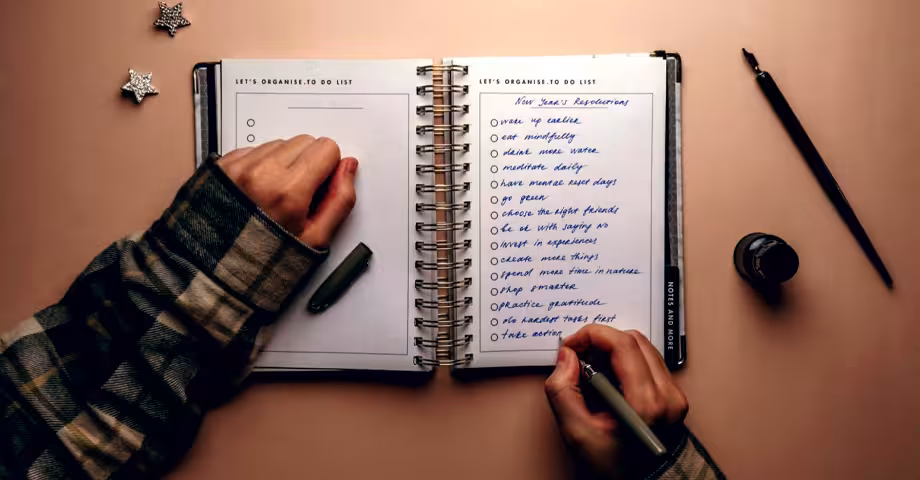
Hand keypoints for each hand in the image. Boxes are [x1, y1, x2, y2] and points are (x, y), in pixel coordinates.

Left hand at [218, 135, 357, 247]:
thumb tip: (347, 169)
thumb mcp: (314, 240)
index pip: (327, 148)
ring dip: (285, 163)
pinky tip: (260, 191)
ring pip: (281, 143)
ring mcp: (238, 166)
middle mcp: (260, 172)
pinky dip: (262, 165)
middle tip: (300, 194)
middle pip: (305, 141)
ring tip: (276, 195)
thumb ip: (339, 200)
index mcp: (287, 191)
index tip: (321, 188)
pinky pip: (255, 149)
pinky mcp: (223, 165)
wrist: (217, 266)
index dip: (330, 169)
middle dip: (309, 163)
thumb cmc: (264, 259)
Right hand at [545, 325, 687, 477]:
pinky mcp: (674, 397)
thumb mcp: (578, 434)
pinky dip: (625, 361)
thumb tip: (566, 358)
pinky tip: (609, 378)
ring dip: (612, 349)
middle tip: (578, 356)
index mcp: (646, 403)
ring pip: (643, 348)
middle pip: (633, 340)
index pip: (622, 345)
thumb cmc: (617, 469)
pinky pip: (649, 362)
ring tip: (592, 369)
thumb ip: (563, 391)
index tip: (571, 345)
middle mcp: (667, 395)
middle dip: (600, 340)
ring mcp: (674, 396)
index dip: (591, 336)